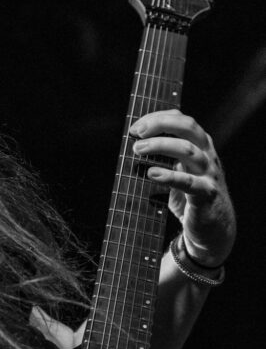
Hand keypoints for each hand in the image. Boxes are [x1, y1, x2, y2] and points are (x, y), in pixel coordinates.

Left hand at [129, 110, 234, 267]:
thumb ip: (165, 159)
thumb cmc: (191, 199)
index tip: (135, 126)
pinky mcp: (205, 194)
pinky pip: (188, 182)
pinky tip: (152, 173)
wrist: (213, 230)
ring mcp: (208, 174)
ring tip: (138, 150)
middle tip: (137, 133)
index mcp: (201, 146)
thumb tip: (134, 147)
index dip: (158, 118)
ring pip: (188, 150)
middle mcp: (207, 155)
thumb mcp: (179, 173)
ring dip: (160, 146)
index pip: (182, 120)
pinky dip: (169, 176)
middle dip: (161, 124)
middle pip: (188, 127)